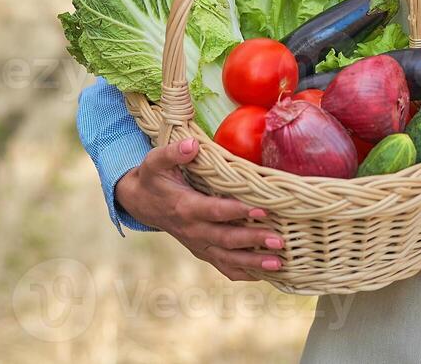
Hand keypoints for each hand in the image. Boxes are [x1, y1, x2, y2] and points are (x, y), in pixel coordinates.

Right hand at [115, 137, 284, 280]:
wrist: (141, 203)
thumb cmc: (154, 178)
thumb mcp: (155, 161)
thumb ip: (173, 153)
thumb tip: (192, 144)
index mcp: (185, 207)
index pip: (215, 211)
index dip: (238, 212)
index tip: (263, 209)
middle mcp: (193, 230)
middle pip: (226, 239)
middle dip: (253, 241)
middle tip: (279, 240)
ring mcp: (198, 244)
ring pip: (227, 259)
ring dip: (253, 263)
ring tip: (279, 263)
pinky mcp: (202, 251)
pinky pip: (224, 267)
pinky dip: (245, 274)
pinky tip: (267, 275)